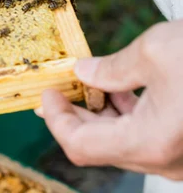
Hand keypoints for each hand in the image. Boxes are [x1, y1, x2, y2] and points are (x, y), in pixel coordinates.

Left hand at [36, 20, 182, 179]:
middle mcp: (167, 161)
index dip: (56, 119)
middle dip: (76, 116)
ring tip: (93, 83)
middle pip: (100, 148)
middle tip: (61, 89)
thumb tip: (84, 72)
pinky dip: (128, 118)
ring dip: (101, 116)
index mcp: (151, 142)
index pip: (80, 145)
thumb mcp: (155, 52)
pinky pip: (148, 141)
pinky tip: (123, 90)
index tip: (46, 93)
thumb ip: (111, 69)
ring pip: (124, 145)